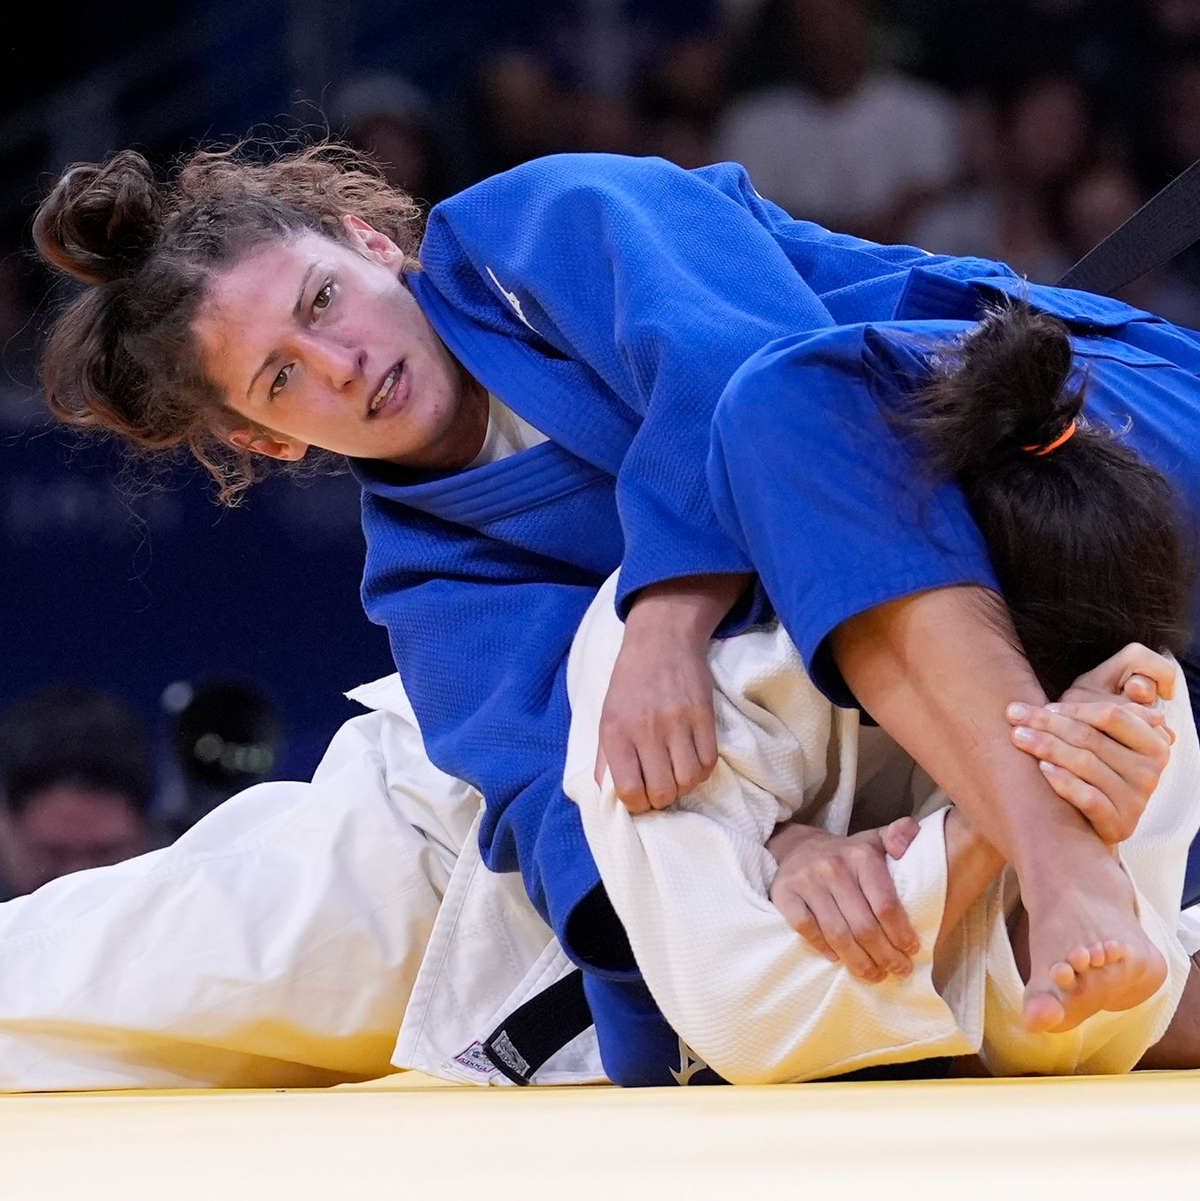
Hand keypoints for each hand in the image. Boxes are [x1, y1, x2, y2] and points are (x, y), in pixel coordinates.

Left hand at [596, 621, 718, 813]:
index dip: (636, 805)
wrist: (661, 642)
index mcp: (616, 732)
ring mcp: (677, 721)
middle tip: (660, 789)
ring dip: (683, 786)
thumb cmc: (629, 685)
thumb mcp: (606, 718)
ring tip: (676, 774)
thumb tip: (605, 796)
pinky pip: (709, 761)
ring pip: (689, 780)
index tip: (640, 800)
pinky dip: (702, 770)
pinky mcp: (703, 714)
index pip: (628, 790)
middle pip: (662, 791)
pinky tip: (692, 761)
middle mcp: (645, 729)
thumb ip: (604, 758)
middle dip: (661, 800)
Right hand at [767, 818, 920, 981]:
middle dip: (885, 955)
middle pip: (864, 926)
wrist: (798, 848)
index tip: (911, 951)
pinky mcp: (784, 894)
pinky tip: (837, 959)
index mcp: (861, 855)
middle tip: (897, 970)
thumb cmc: (846, 855)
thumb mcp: (875, 840)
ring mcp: (807, 881)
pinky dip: (823, 948)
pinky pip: (807, 930)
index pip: (886, 904)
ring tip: (874, 974)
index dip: (901, 934)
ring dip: (858, 961)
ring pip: (837, 934)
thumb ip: (901, 834)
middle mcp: (833, 867)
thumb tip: (906, 842)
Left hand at [1007, 644, 1175, 843]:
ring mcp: (1137, 799)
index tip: (1042, 705)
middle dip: (1047, 723)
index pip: (1110, 715)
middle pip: (1090, 737)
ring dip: (1047, 747)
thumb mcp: (1103, 732)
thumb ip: (1106, 708)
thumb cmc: (1093, 764)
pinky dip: (1064, 782)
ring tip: (1018, 736)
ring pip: (1086, 764)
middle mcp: (1150, 770)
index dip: (1073, 708)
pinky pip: (1089, 798)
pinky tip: (1042, 769)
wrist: (1095, 819)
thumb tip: (1121, 681)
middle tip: (1013, 714)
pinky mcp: (1120, 824)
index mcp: (1152, 741)